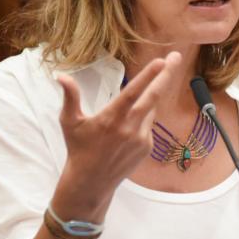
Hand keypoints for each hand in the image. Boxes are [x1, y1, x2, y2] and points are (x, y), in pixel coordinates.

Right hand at [53, 51, 180, 214]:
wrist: (91, 181)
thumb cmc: (78, 148)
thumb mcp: (70, 122)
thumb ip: (70, 97)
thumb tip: (61, 76)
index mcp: (111, 118)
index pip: (133, 92)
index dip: (147, 76)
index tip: (160, 61)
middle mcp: (129, 128)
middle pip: (153, 96)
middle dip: (167, 75)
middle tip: (176, 57)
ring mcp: (141, 138)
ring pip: (150, 110)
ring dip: (145, 102)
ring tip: (124, 117)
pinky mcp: (147, 147)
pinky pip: (148, 125)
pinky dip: (141, 120)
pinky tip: (125, 132)